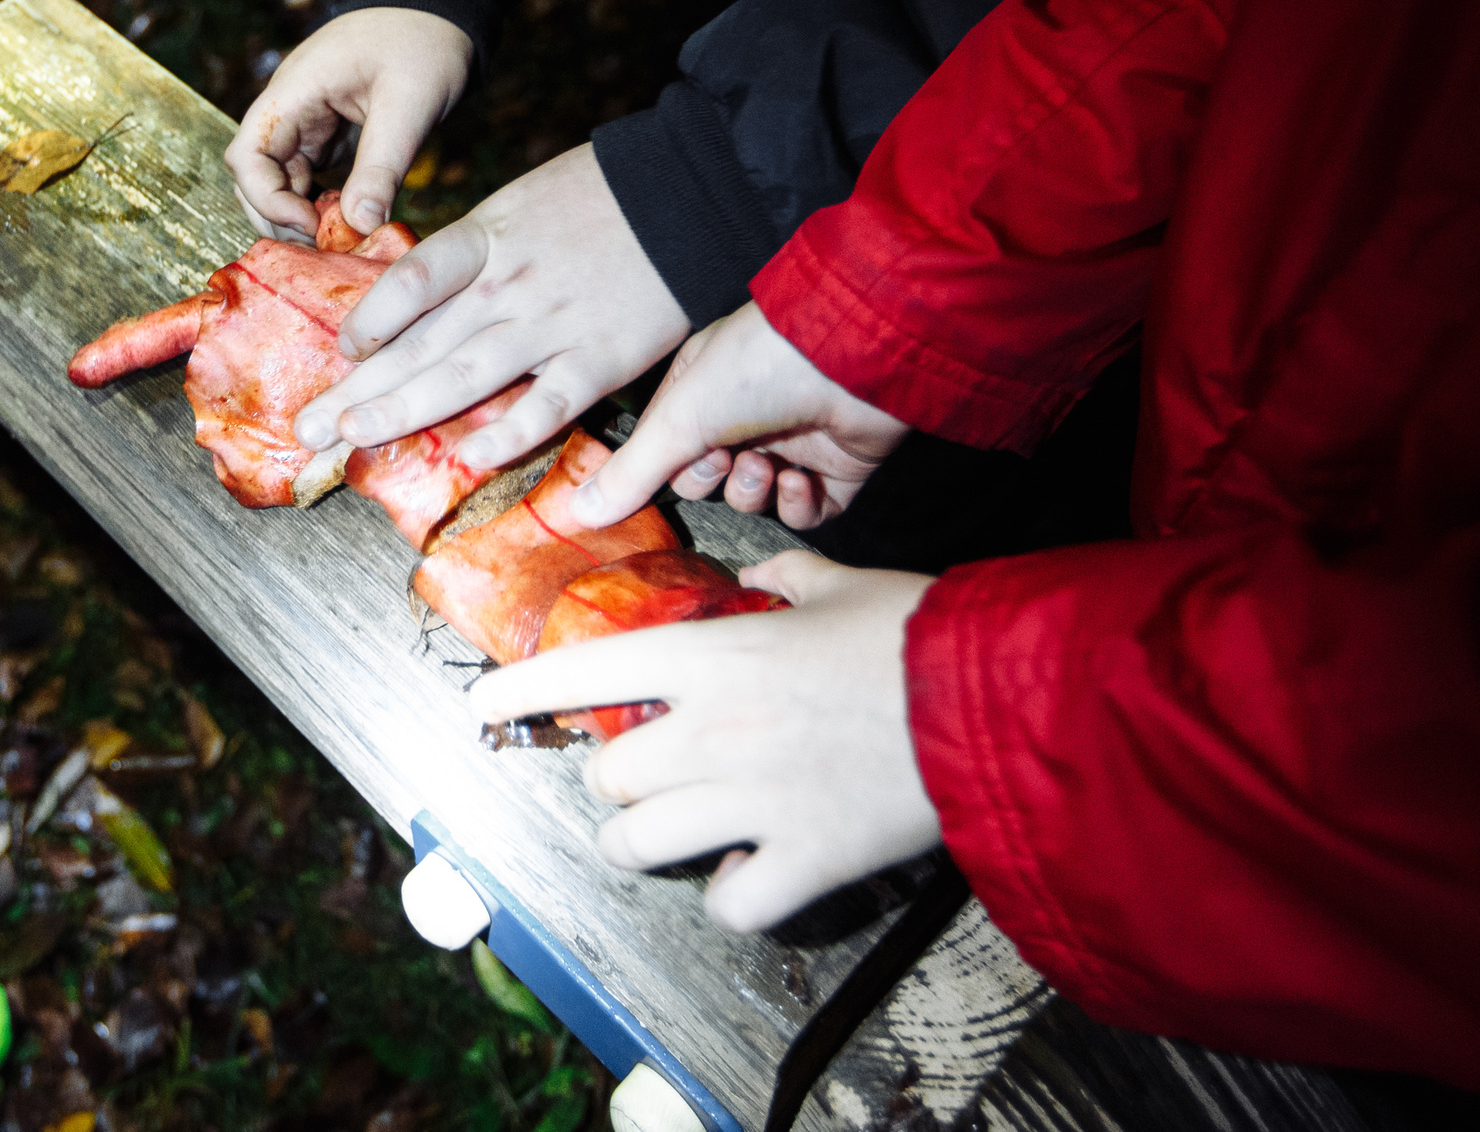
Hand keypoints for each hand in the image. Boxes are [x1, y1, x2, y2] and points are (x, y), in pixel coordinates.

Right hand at [225, 8, 471, 241]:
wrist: (438, 5)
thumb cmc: (423, 41)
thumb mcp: (410, 103)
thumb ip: (382, 164)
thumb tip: (360, 225)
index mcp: (295, 91)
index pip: (247, 156)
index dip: (267, 199)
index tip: (311, 224)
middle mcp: (289, 107)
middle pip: (253, 175)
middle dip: (278, 215)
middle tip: (324, 245)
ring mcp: (305, 121)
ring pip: (278, 180)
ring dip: (298, 213)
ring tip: (337, 238)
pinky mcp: (326, 133)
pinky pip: (306, 177)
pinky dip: (319, 203)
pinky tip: (348, 219)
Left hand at [293, 144, 687, 466]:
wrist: (693, 192)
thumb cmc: (603, 197)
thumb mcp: (523, 204)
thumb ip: (477, 253)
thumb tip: (427, 297)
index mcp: (487, 239)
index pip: (409, 282)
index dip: (368, 320)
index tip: (341, 353)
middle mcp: (507, 286)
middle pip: (417, 343)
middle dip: (357, 390)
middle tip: (306, 428)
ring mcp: (551, 325)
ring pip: (463, 377)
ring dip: (402, 412)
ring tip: (350, 439)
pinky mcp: (600, 359)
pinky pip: (545, 406)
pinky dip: (507, 434)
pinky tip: (467, 459)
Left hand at [473, 551, 938, 929]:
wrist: (995, 701)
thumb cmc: (917, 634)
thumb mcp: (838, 582)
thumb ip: (782, 579)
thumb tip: (760, 576)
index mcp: (713, 656)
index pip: (584, 671)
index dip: (521, 693)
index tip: (483, 708)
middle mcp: (713, 731)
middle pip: (607, 776)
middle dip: (616, 777)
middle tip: (645, 770)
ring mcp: (750, 803)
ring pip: (636, 845)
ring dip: (643, 842)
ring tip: (666, 832)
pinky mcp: (802, 860)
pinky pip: (725, 903)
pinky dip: (730, 896)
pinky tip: (746, 874)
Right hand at [570, 302, 910, 530]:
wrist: (850, 357)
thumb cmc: (756, 366)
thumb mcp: (679, 417)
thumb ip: (632, 472)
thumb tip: (578, 513)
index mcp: (700, 391)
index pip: (662, 449)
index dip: (658, 468)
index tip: (660, 474)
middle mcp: (744, 415)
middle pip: (704, 480)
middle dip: (709, 478)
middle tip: (722, 455)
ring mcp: (791, 442)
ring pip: (752, 500)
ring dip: (752, 491)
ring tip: (766, 463)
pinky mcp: (835, 470)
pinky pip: (804, 513)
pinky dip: (797, 505)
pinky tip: (798, 478)